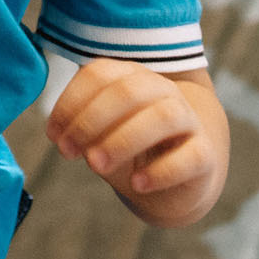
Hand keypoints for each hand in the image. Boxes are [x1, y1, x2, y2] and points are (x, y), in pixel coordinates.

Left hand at [46, 61, 225, 224]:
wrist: (180, 177)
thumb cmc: (132, 148)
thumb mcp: (102, 135)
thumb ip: (82, 127)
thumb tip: (59, 134)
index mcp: (132, 77)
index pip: (99, 74)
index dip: (71, 103)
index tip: (53, 136)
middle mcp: (163, 91)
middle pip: (129, 91)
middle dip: (91, 121)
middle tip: (67, 152)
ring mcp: (188, 120)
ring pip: (163, 116)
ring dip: (123, 140)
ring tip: (95, 165)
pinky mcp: (205, 154)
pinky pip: (191, 155)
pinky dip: (161, 170)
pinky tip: (138, 184)